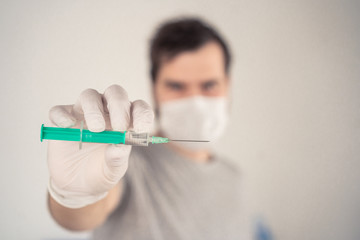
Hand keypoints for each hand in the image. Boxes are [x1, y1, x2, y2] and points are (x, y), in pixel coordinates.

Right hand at [47, 85, 153, 207]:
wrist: (77, 186)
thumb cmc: (102, 172)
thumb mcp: (113, 170)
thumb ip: (117, 158)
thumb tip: (119, 145)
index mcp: (126, 121)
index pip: (139, 107)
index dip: (142, 114)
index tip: (141, 129)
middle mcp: (106, 111)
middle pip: (115, 93)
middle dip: (119, 106)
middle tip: (120, 127)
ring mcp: (83, 113)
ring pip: (89, 96)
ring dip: (94, 109)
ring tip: (96, 129)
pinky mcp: (62, 120)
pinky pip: (59, 110)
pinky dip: (62, 116)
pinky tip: (67, 126)